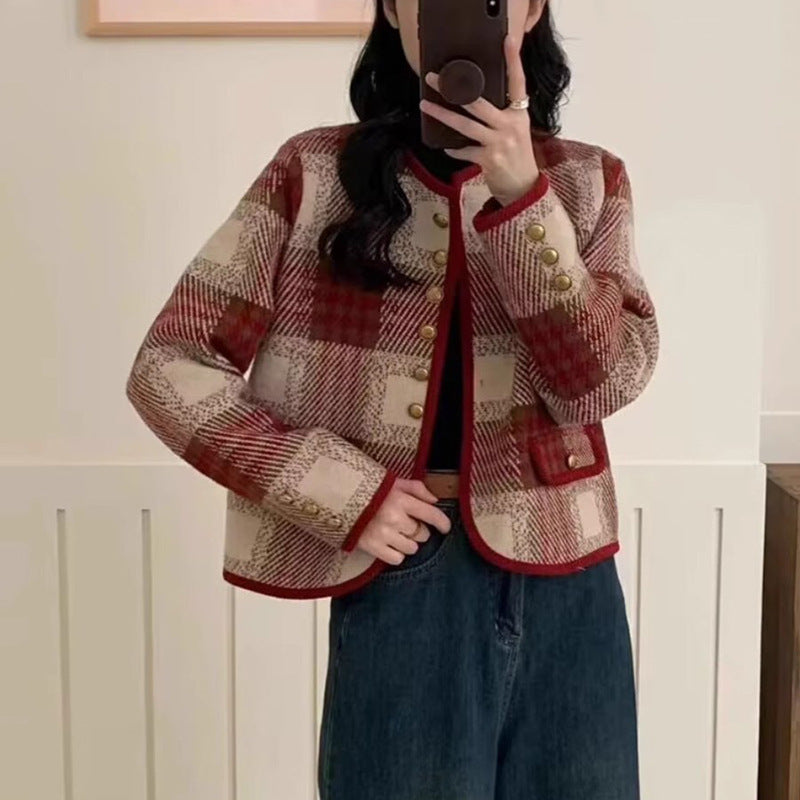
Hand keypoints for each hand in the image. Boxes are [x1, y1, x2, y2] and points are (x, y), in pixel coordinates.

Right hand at [354, 478, 452, 565]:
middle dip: (418, 530)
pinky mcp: (372, 547)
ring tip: (396, 533)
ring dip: (407, 542)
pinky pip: (396, 559)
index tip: (445, 528)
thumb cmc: (369, 489)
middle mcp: (395, 518)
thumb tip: (434, 500)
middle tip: (406, 523)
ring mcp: (383, 534)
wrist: (338, 497)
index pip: (431, 515)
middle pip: (422, 534)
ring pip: (411, 548)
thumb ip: (417, 488)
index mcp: (401, 499)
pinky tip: (389, 544)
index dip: (443, 523)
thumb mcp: (394, 482)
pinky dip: (396, 554)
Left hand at [419, 34, 539, 206]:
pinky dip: (454, 149)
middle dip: (453, 89)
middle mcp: (510, 125)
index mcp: (519, 114)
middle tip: (434, 78)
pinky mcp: (488, 159)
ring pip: (465, 125)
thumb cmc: (516, 157)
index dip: (513, 61)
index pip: (518, 82)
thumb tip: (475, 101)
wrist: (522, 188)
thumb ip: (503, 115)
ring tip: (425, 107)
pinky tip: (446, 147)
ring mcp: (499, 142)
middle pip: (478, 102)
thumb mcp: (516, 131)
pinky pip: (463, 150)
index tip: (506, 41)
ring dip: (442, 115)